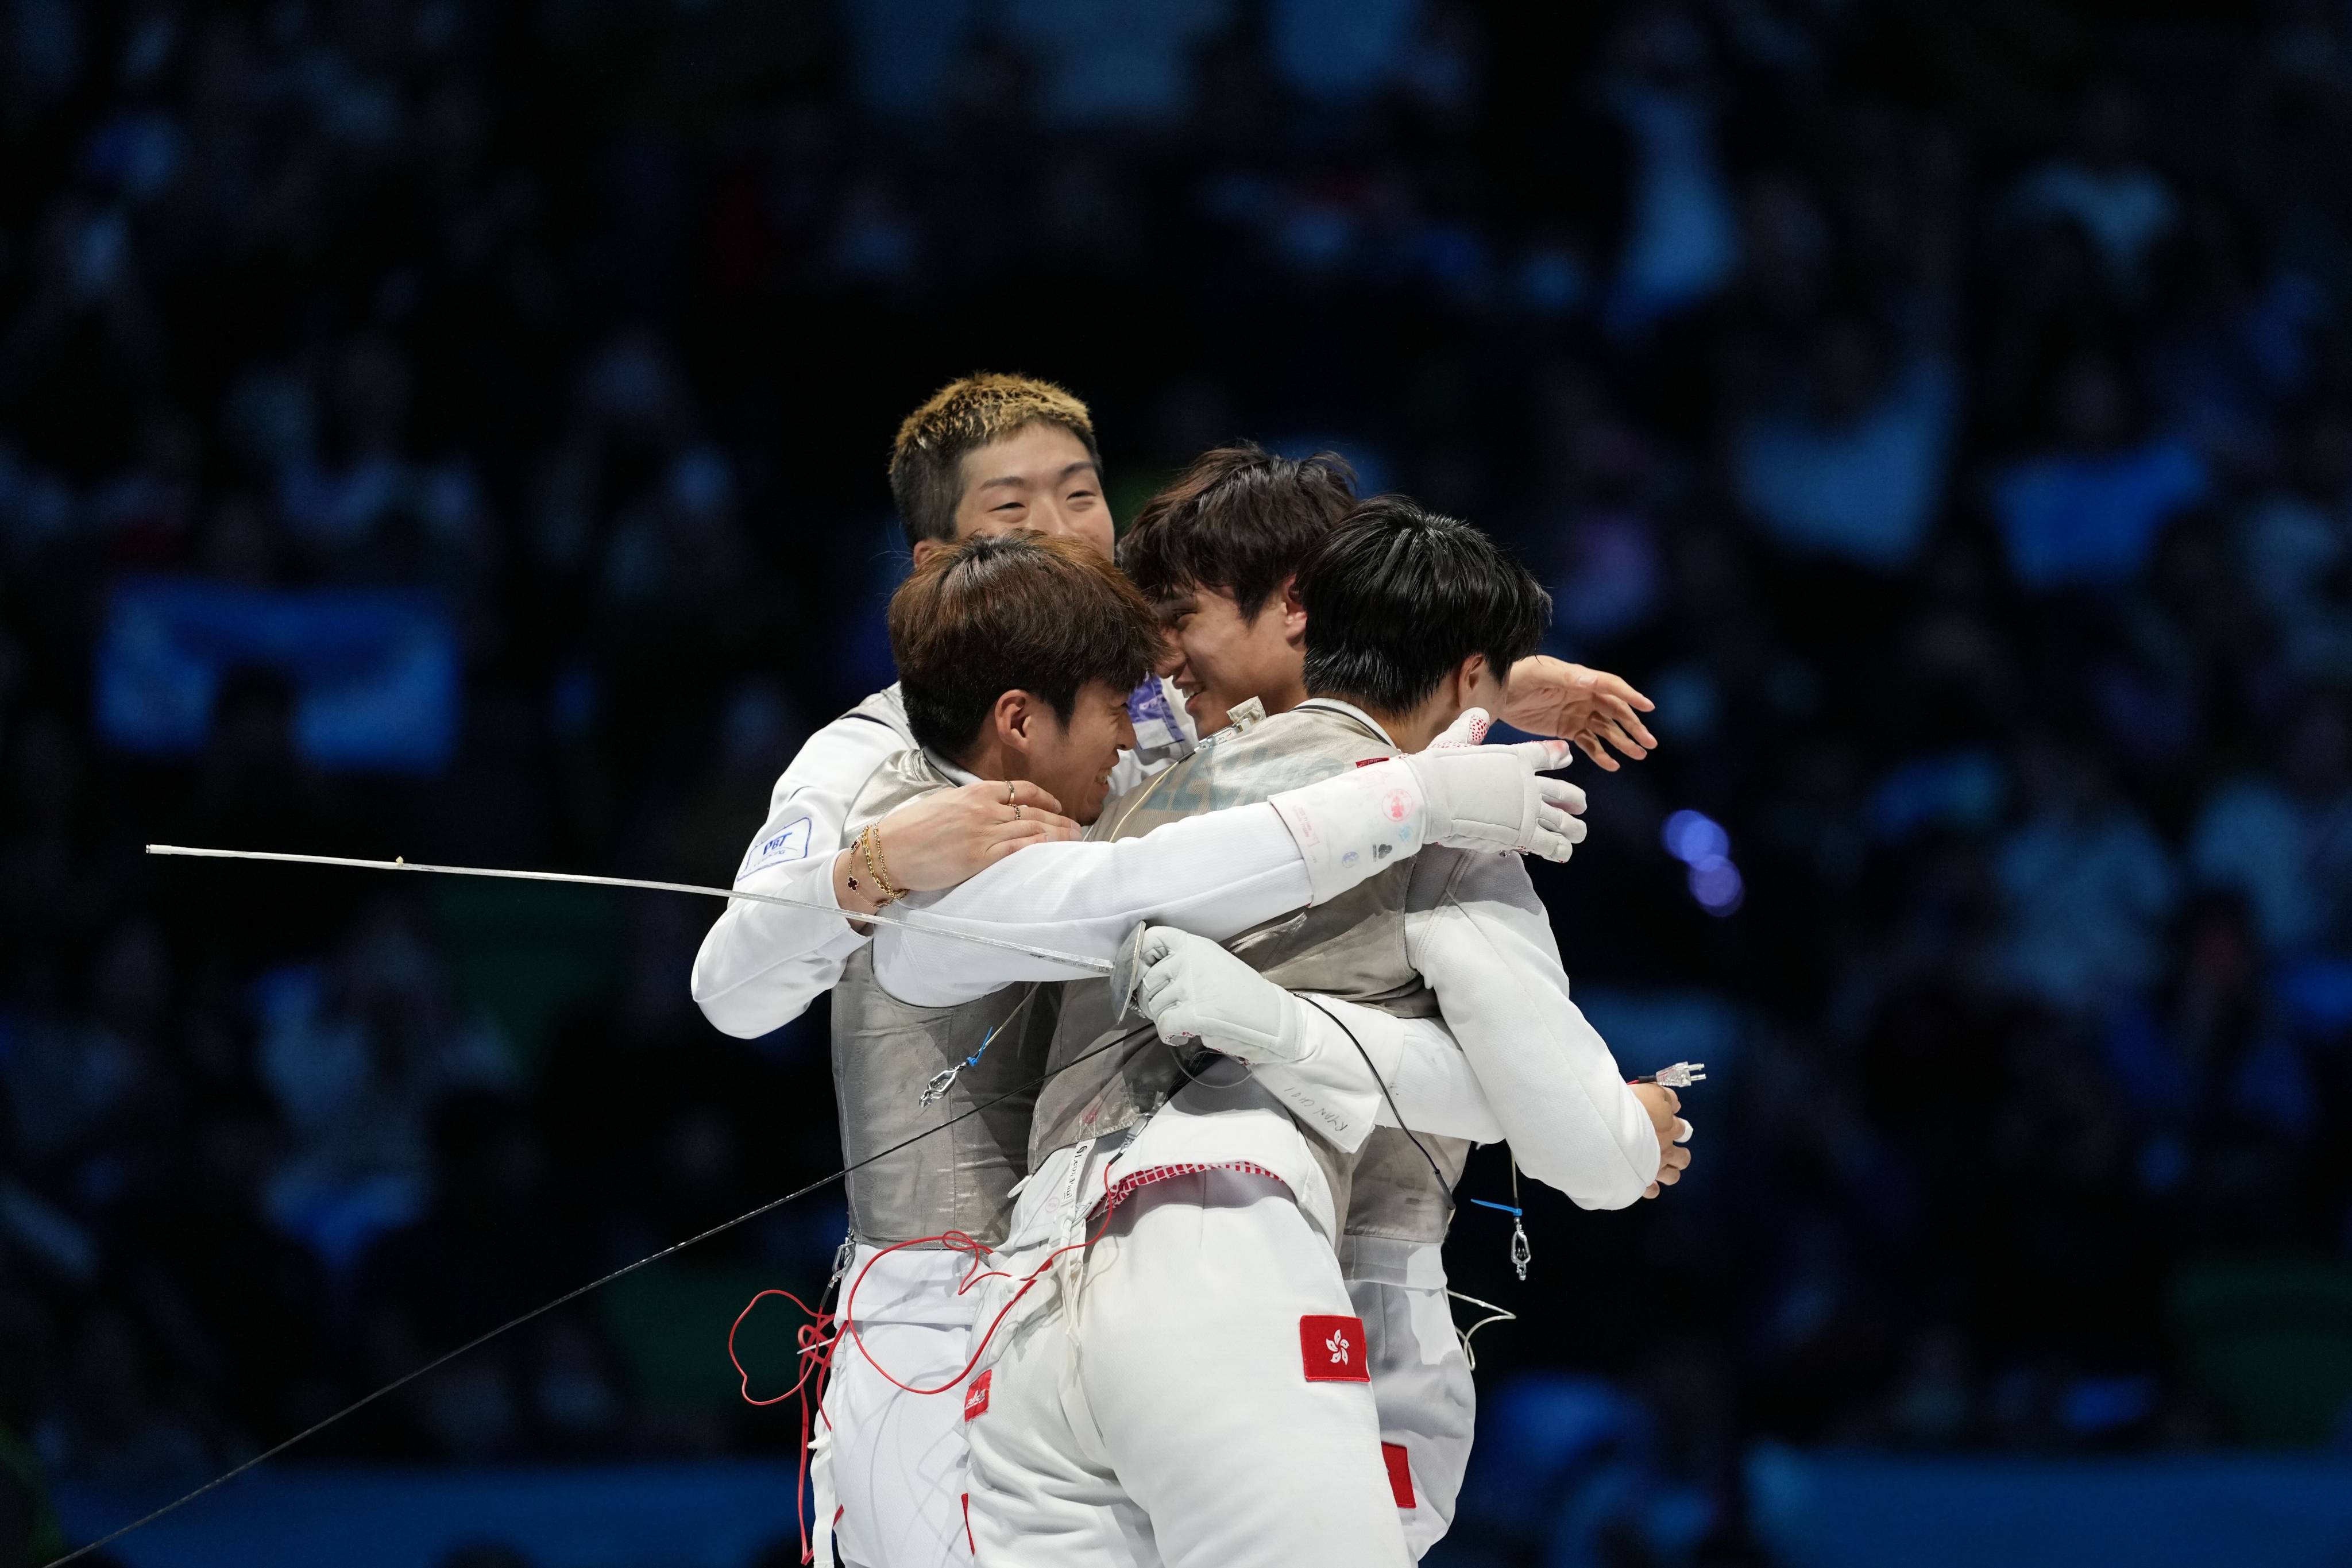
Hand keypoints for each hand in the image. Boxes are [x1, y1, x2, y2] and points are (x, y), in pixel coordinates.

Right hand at [872, 780, 1080, 891]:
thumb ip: (969, 802)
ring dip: (1057, 834)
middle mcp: (984, 809)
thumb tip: (987, 805)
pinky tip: (1054, 850)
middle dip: (1059, 819)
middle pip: (1033, 811)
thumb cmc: (909, 829)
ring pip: (1031, 830)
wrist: (889, 851)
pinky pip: (1018, 849)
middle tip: (1077, 827)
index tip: (1057, 805)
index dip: (1045, 798)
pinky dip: (1040, 848)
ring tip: (1074, 840)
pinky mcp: (980, 857)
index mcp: (974, 793)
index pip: (1020, 790)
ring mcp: (983, 832)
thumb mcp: (942, 802)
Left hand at [1128, 925, 1309, 1064]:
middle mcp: (1190, 961)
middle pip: (1147, 981)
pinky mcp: (1194, 1014)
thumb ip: (1184, 964)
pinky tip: (1182, 1036)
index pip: (1153, 939)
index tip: (1140, 974)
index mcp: (1195, 946)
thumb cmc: (1244, 995)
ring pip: (1154, 1006)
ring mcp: (1191, 987)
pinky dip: (1169, 1036)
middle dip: (1150, 1001)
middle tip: (1167, 1011)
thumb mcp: (1213, 964)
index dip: (1138, 957)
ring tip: (1182, 1024)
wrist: (1274, 1018)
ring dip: (1163, 1019)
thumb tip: (1149, 978)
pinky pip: (1164, 1026)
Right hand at [1405, 708, 1588, 861]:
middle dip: (1573, 798)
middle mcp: (1528, 783)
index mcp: (1515, 758)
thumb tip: (1479, 713)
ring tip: (1578, 833)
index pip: (1544, 756)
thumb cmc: (1438, 769)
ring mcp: (1529, 810)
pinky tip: (1563, 853)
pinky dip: (1559, 849)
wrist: (1432, 797)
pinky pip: (1550, 844)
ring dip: (1572, 828)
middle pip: (1561, 792)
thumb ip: (1470, 728)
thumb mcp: (1454, 740)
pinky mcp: (1524, 835)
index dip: (1558, 756)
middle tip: (1581, 803)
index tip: (1566, 757)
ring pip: (1562, 821)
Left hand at [1497, 657, 1657, 770]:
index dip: (1631, 696)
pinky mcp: (1567, 729)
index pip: (1612, 687)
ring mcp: (1577, 713)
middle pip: (1616, 712)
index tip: (1648, 707)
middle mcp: (1585, 696)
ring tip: (1639, 754)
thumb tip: (1590, 680)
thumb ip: (1566, 677)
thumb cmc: (1518, 675)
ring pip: (1606, 730)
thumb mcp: (1541, 673)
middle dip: (1634, 727)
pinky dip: (1601, 754)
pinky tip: (1613, 765)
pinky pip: (1589, 743)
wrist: (1496, 693)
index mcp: (1581, 679)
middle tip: (1649, 742)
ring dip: (1623, 742)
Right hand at [1629, 1082, 1692, 1197]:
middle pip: (1683, 1158)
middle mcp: (1665, 1150)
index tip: (1667, 1122)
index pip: (1681, 1128)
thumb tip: (1676, 1105)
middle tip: (1669, 1149)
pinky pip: (1650, 1191)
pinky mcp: (1640, 1181)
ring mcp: (1654, 1167)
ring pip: (1672, 1177)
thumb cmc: (1629, 1108)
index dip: (1675, 1125)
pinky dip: (1648, 1187)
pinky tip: (1642, 1181)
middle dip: (1681, 1155)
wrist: (1611, 1129)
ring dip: (1669, 1173)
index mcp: (1669, 1127)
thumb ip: (1667, 1098)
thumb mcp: (1651, 1091)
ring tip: (1658, 1167)